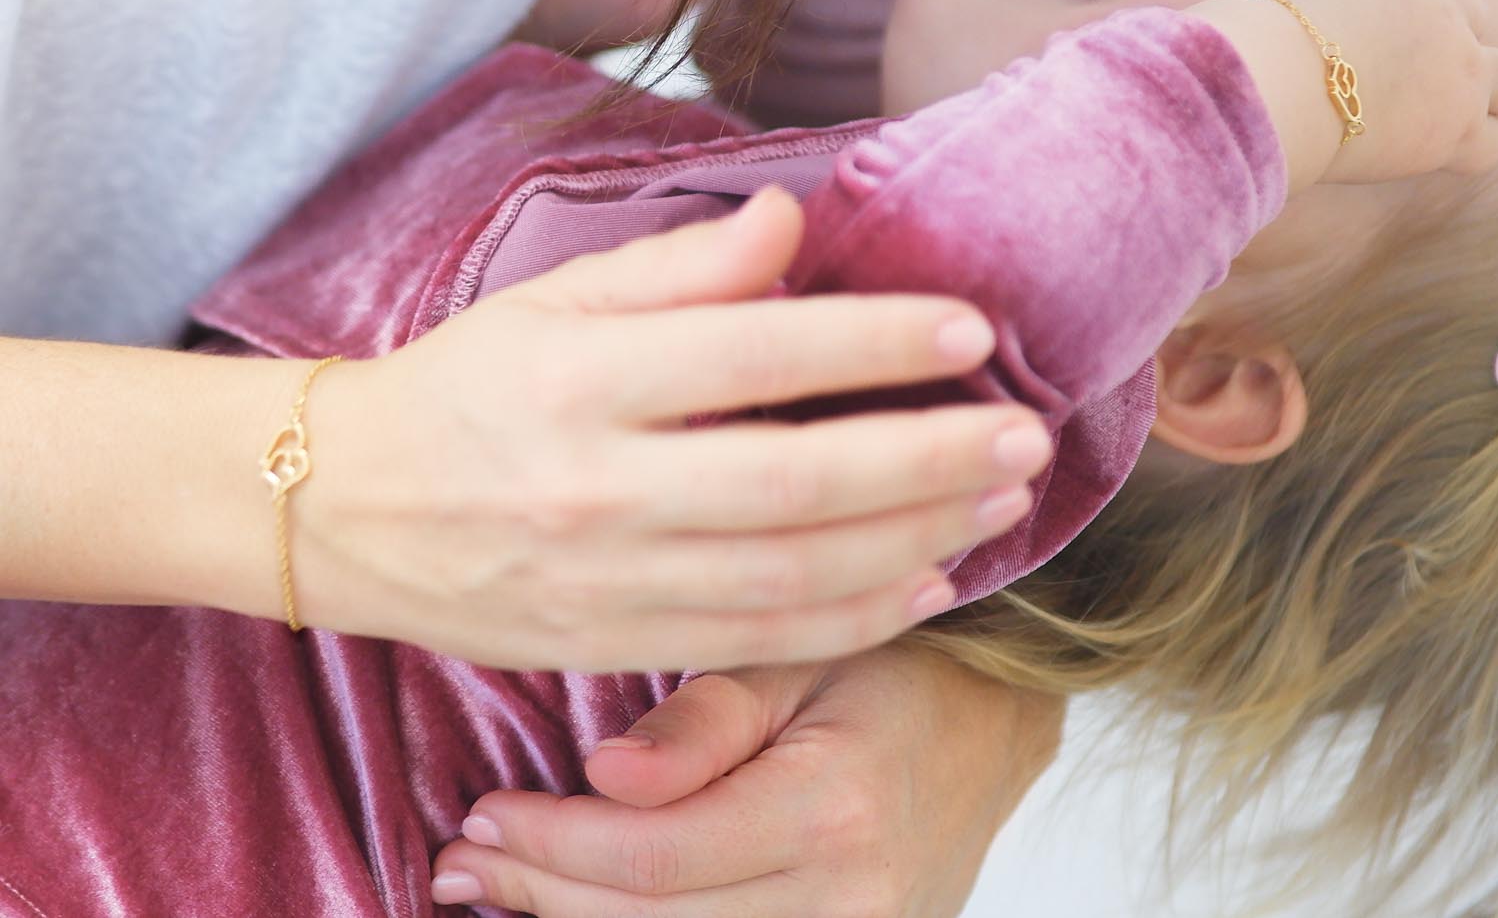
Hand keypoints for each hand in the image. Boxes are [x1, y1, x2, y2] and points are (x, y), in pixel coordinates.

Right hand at [295, 188, 1051, 671]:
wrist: (347, 508)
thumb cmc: (465, 384)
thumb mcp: (553, 300)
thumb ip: (678, 267)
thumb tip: (793, 220)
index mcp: (583, 376)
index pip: (753, 353)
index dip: (871, 338)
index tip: (968, 326)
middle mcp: (600, 483)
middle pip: (795, 479)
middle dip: (927, 456)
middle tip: (1024, 431)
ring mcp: (608, 577)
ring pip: (792, 574)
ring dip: (913, 538)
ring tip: (999, 500)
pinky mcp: (613, 642)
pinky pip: (753, 642)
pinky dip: (850, 620)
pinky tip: (923, 583)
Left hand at [430, 640, 1064, 915]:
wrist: (986, 723)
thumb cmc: (888, 664)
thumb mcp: (799, 654)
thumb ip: (706, 719)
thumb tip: (604, 775)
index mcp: (834, 807)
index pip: (659, 857)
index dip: (555, 846)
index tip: (484, 815)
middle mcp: (851, 900)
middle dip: (542, 896)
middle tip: (463, 859)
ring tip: (494, 894)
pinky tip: (579, 912)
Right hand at [1192, 0, 1497, 190]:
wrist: (1272, 75)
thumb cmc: (1242, 47)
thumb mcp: (1259, 5)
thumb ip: (1279, 8)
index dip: (1381, 24)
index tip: (1346, 53)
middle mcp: (1430, 8)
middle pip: (1463, 11)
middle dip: (1441, 38)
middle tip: (1401, 75)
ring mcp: (1455, 62)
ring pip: (1495, 70)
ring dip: (1473, 88)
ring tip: (1434, 112)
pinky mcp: (1458, 122)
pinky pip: (1493, 145)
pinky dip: (1472, 147)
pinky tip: (1442, 156)